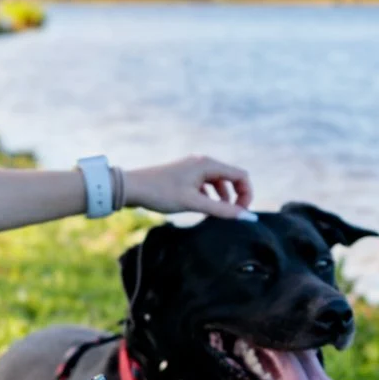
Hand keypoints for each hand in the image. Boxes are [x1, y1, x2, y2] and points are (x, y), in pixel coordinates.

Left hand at [123, 156, 254, 219]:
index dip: (247, 194)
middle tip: (233, 217)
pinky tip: (204, 210)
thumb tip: (246, 216)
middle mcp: (203, 162)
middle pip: (232, 178)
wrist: (131, 188)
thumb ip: (221, 210)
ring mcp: (193, 168)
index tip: (242, 214)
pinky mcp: (185, 176)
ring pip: (218, 183)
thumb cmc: (161, 193)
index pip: (241, 176)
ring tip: (217, 215)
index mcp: (208, 164)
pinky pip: (206, 185)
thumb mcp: (193, 203)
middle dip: (236, 197)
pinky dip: (210, 197)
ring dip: (223, 199)